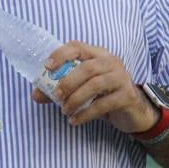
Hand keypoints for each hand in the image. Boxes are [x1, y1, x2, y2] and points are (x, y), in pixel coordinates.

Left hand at [31, 41, 156, 133]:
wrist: (133, 110)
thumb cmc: (103, 94)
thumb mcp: (82, 88)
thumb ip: (59, 89)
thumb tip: (35, 95)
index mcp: (97, 54)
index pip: (77, 47)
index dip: (60, 55)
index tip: (47, 67)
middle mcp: (111, 62)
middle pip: (86, 67)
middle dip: (68, 82)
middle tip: (56, 96)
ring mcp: (121, 78)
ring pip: (95, 84)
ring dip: (76, 99)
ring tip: (65, 111)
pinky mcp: (127, 96)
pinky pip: (103, 104)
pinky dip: (86, 113)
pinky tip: (75, 120)